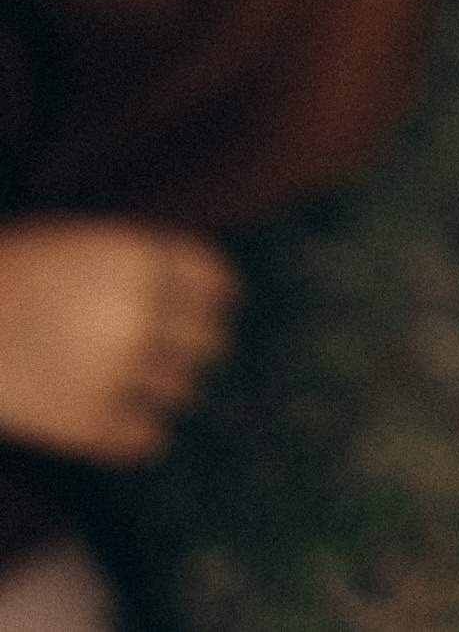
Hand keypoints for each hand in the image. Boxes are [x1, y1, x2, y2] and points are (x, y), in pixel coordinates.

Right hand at [0, 217, 237, 465]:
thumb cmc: (7, 274)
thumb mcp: (79, 243)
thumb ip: (142, 266)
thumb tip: (209, 303)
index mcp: (140, 258)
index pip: (217, 284)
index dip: (208, 300)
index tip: (194, 313)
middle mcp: (139, 312)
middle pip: (209, 342)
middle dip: (185, 348)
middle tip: (155, 352)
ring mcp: (114, 368)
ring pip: (182, 391)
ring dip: (157, 388)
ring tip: (117, 380)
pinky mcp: (84, 421)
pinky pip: (147, 437)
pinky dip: (135, 432)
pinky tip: (111, 418)